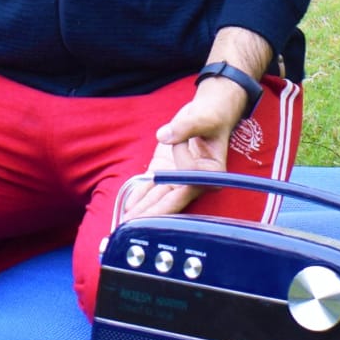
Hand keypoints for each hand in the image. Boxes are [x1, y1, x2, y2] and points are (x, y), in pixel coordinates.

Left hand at [120, 79, 245, 221]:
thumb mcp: (202, 118)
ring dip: (143, 210)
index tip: (179, 136)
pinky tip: (129, 207)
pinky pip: (151, 187)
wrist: (208, 113)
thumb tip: (165, 136)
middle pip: (173, 200)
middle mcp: (195, 181)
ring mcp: (179, 179)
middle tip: (134, 226)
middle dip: (153, 214)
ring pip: (159, 198)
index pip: (188, 175)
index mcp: (211, 173)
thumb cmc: (211, 116)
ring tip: (127, 223)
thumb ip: (185, 127)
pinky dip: (139, 196)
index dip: (180, 157)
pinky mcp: (166, 172)